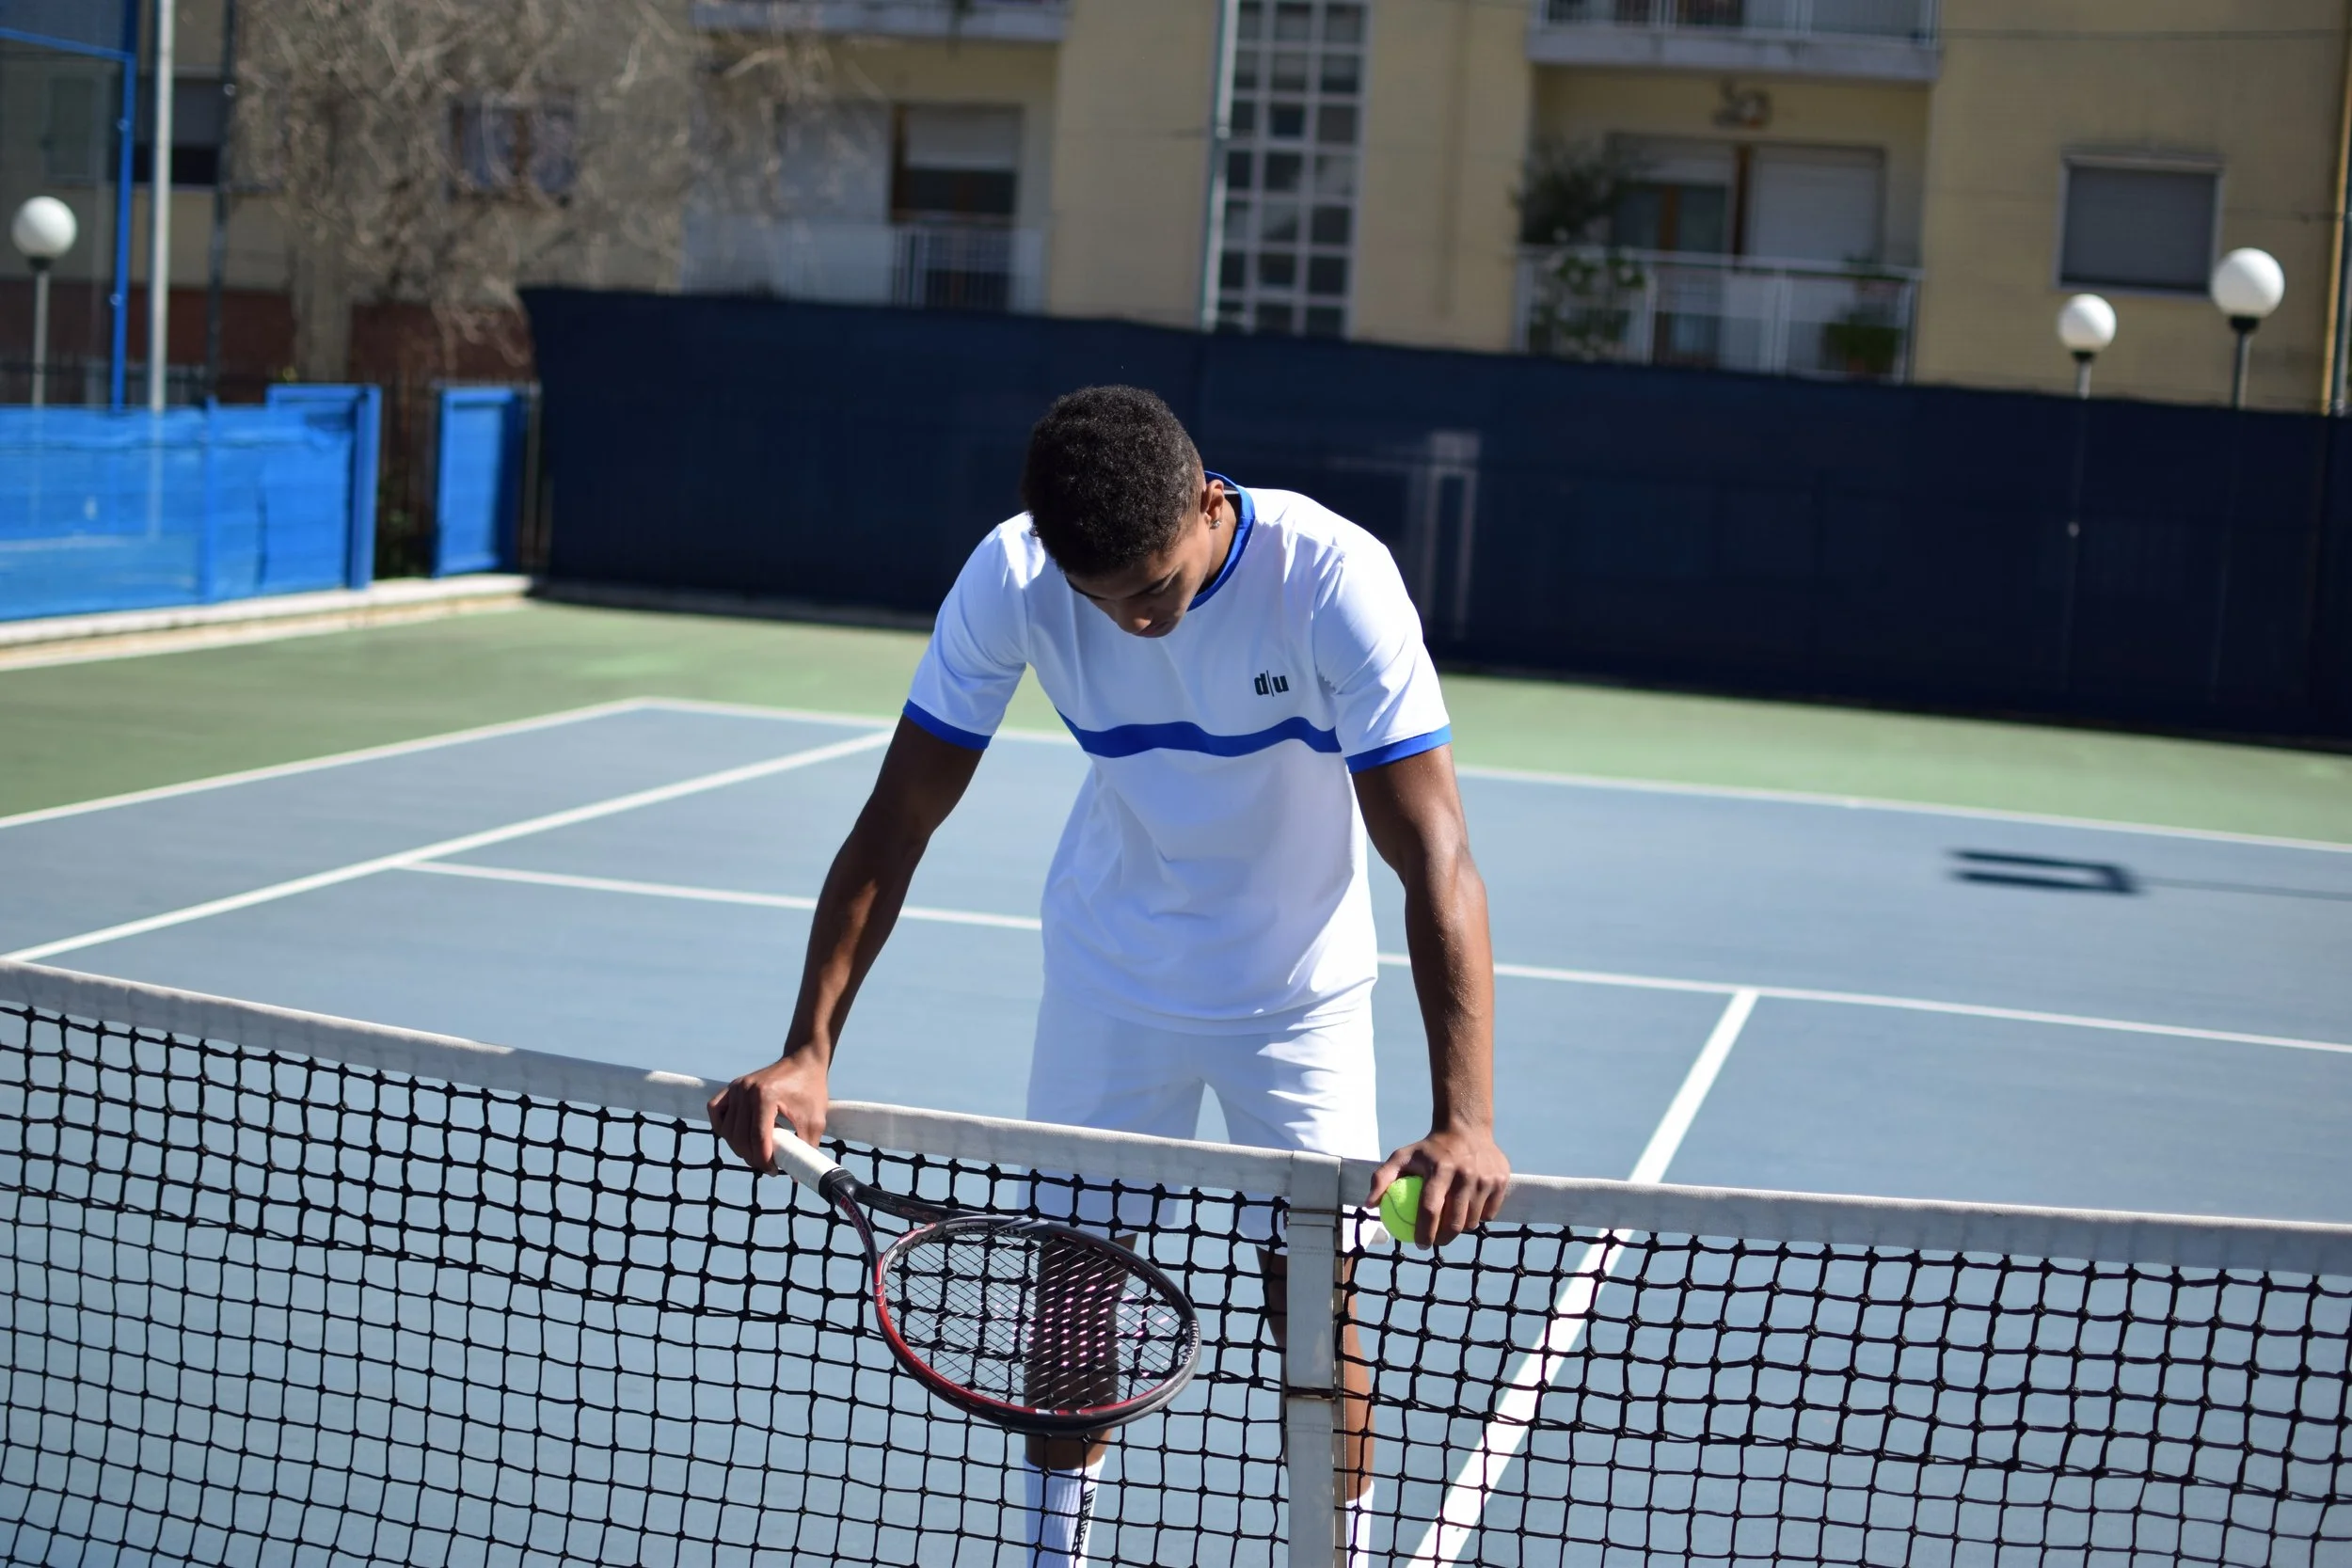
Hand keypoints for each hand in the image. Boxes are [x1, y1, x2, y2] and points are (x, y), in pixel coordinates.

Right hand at [707, 1048, 830, 1171]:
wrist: (803, 1061)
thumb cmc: (811, 1090)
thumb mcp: (814, 1120)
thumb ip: (805, 1148)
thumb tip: (795, 1176)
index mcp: (766, 1096)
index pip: (758, 1138)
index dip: (764, 1160)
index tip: (774, 1171)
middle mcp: (746, 1091)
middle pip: (740, 1137)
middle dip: (752, 1157)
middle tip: (767, 1166)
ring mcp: (737, 1087)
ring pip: (726, 1129)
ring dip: (739, 1146)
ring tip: (757, 1152)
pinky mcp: (732, 1087)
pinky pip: (716, 1111)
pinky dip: (723, 1128)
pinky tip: (738, 1135)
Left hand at [1367, 1123, 1509, 1247]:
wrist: (1466, 1129)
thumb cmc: (1428, 1149)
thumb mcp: (1401, 1156)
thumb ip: (1381, 1179)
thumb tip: (1369, 1205)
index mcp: (1440, 1168)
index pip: (1430, 1209)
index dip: (1424, 1232)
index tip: (1419, 1244)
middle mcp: (1466, 1173)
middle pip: (1455, 1221)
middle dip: (1444, 1239)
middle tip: (1436, 1241)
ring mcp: (1486, 1177)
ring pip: (1473, 1220)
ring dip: (1461, 1228)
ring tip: (1450, 1224)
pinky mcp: (1501, 1180)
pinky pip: (1489, 1213)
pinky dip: (1478, 1217)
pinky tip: (1468, 1211)